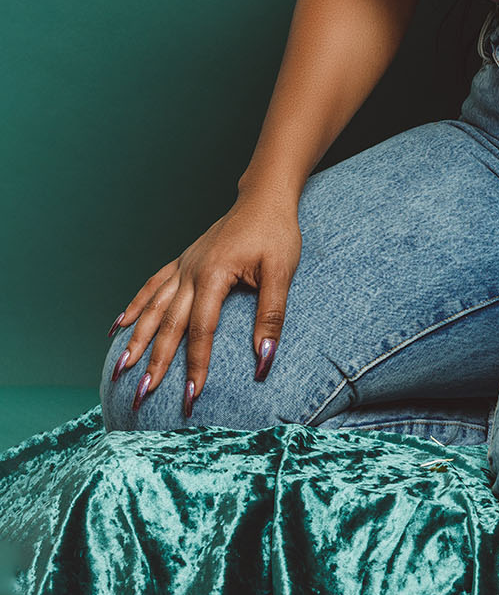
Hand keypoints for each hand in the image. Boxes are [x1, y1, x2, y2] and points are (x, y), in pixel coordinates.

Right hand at [109, 190, 301, 416]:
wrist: (265, 198)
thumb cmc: (276, 232)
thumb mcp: (282, 272)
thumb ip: (271, 315)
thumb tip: (265, 358)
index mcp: (213, 275)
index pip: (201, 330)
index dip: (197, 364)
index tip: (190, 395)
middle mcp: (191, 271)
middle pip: (169, 324)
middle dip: (155, 363)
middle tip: (141, 396)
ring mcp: (184, 265)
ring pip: (153, 308)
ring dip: (137, 339)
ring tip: (120, 369)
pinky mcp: (184, 260)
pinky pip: (153, 286)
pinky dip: (135, 306)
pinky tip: (120, 325)